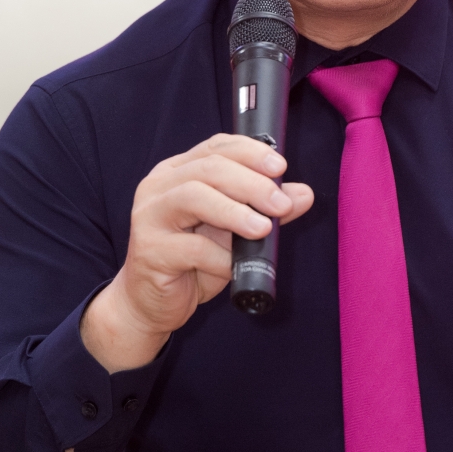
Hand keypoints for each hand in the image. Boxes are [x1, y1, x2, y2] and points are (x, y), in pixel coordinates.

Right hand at [82, 133, 313, 372]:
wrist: (151, 304)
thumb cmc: (192, 263)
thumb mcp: (233, 232)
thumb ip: (264, 209)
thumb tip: (302, 194)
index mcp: (178, 172)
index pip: (216, 147)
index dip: (250, 152)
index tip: (281, 167)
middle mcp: (159, 187)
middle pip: (209, 168)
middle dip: (251, 183)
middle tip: (281, 204)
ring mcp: (150, 216)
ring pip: (194, 197)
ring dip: (235, 212)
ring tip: (263, 228)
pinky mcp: (150, 250)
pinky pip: (192, 249)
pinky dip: (221, 258)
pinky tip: (233, 267)